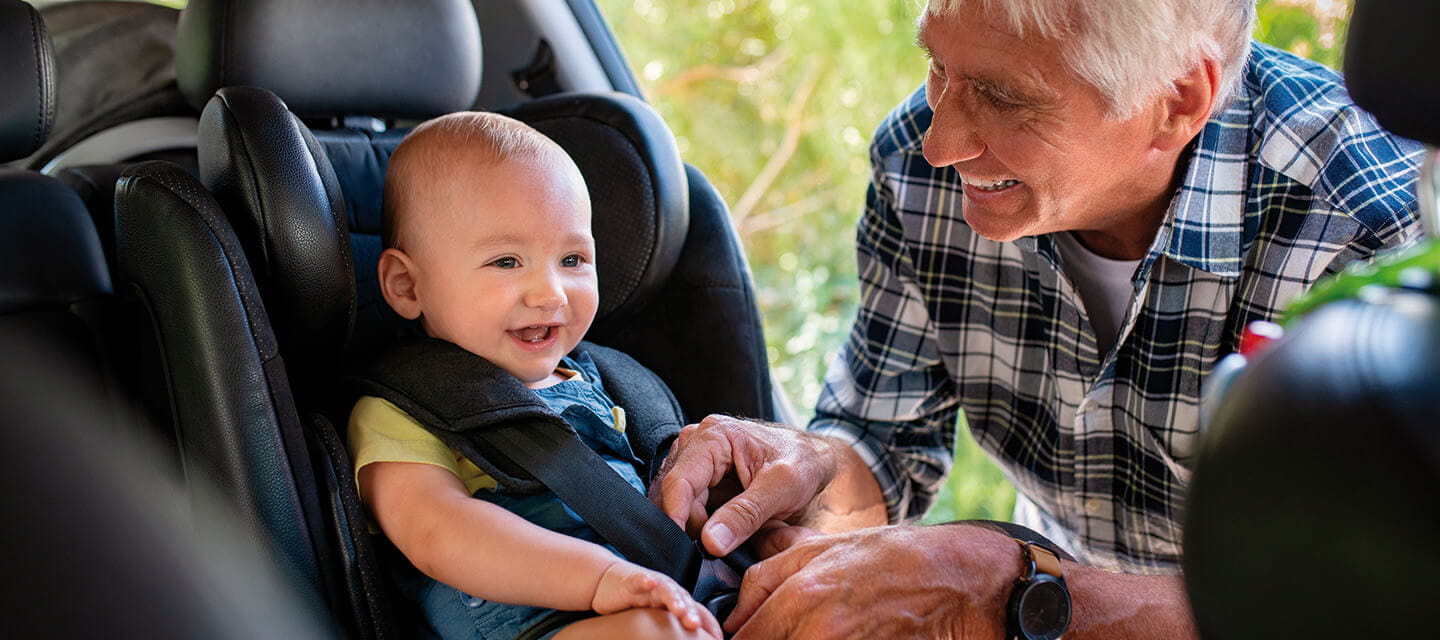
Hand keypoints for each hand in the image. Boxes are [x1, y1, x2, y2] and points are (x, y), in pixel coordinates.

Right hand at [591, 561, 722, 638]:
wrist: (609, 581)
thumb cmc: (636, 600)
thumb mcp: (659, 616)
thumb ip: (675, 628)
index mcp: (677, 601)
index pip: (697, 611)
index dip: (707, 623)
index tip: (717, 639)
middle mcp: (668, 592)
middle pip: (684, 601)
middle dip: (691, 613)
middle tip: (695, 625)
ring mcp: (651, 586)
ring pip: (666, 590)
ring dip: (673, 598)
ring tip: (678, 609)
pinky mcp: (632, 581)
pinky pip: (640, 580)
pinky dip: (645, 581)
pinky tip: (649, 583)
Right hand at [652, 415, 875, 556]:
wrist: (813, 459)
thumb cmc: (803, 464)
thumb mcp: (782, 489)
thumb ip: (746, 515)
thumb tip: (710, 542)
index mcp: (715, 435)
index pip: (679, 481)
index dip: (676, 517)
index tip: (683, 548)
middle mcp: (697, 440)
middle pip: (675, 493)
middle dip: (691, 524)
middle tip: (719, 546)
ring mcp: (696, 456)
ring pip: (677, 500)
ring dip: (695, 523)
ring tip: (727, 535)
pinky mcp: (700, 472)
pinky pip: (687, 502)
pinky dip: (700, 521)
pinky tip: (722, 528)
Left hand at [724, 525, 1018, 638]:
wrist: (961, 580)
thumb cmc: (894, 559)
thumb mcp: (823, 548)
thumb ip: (768, 577)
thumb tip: (733, 611)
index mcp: (800, 596)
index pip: (743, 638)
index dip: (735, 639)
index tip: (736, 636)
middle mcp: (818, 631)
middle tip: (778, 632)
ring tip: (809, 632)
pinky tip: (840, 636)